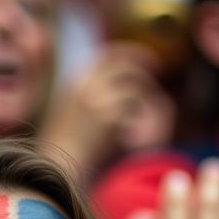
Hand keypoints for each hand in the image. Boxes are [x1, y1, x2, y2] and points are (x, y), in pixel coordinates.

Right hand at [41, 44, 172, 176]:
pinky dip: (136, 122)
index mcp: (76, 80)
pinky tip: (130, 136)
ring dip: (143, 100)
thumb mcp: (69, 111)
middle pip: (124, 64)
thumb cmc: (64, 144)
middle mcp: (86, 85)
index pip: (108, 55)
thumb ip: (87, 95)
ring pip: (133, 90)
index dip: (129, 53)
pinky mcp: (108, 117)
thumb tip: (110, 86)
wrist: (58, 164)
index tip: (143, 58)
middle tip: (160, 68)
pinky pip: (134, 113)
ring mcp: (97, 99)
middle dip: (144, 63)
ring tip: (145, 113)